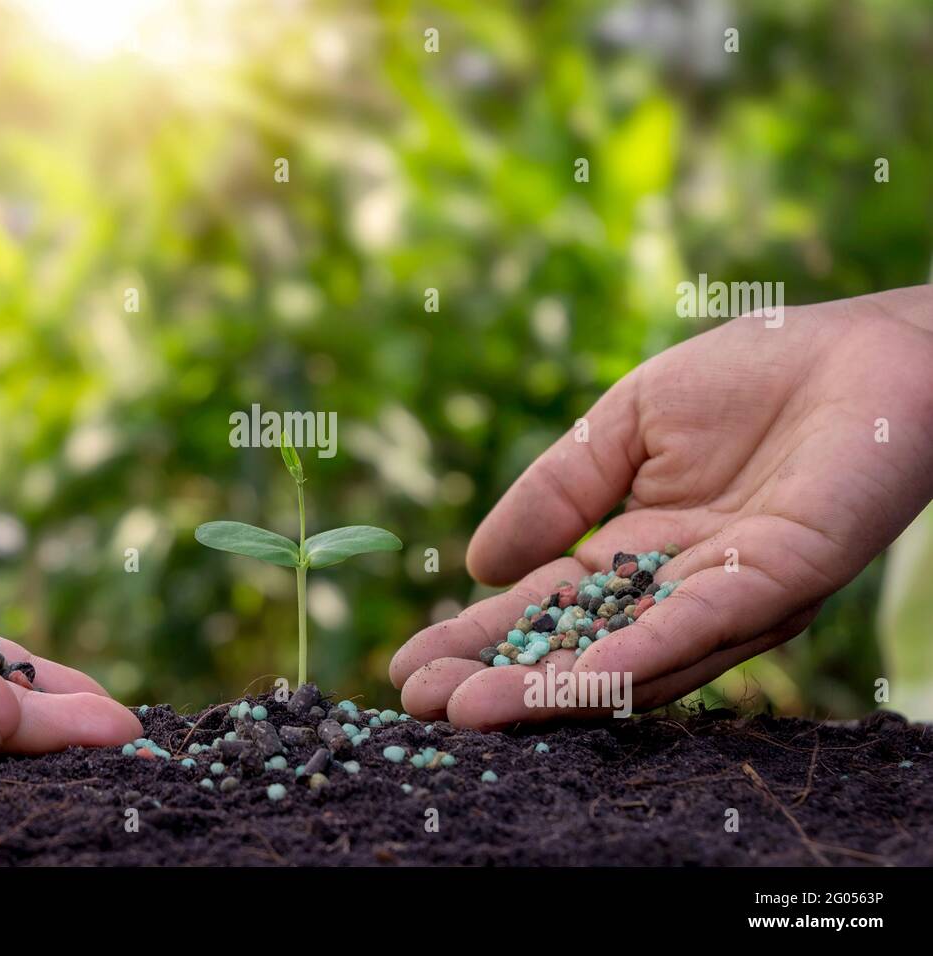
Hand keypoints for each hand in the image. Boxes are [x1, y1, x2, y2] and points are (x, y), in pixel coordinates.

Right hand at [391, 286, 932, 727]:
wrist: (866, 348)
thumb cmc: (752, 377)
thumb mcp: (622, 425)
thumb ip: (558, 489)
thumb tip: (480, 563)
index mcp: (638, 550)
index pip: (547, 607)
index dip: (480, 636)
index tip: (408, 665)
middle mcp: (679, 589)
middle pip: (577, 649)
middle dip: (499, 679)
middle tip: (419, 705)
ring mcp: (730, 594)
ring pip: (630, 657)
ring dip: (550, 690)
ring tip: (470, 708)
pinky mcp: (782, 579)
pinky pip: (702, 624)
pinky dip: (641, 654)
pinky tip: (581, 677)